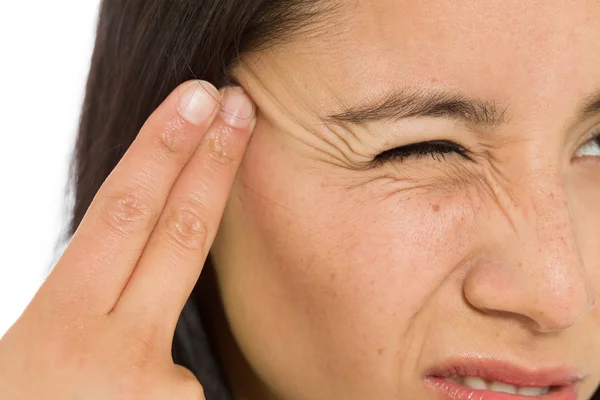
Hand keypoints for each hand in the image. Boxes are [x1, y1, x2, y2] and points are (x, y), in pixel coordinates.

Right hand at [0, 80, 255, 398]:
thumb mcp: (38, 353)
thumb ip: (94, 307)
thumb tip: (143, 254)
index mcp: (59, 325)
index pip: (125, 213)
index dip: (163, 149)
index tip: (197, 99)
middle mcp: (112, 353)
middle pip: (179, 233)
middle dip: (213, 162)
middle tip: (238, 104)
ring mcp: (158, 391)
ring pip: (180, 338)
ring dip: (151, 360)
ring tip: (101, 399)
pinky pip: (185, 392)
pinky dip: (161, 399)